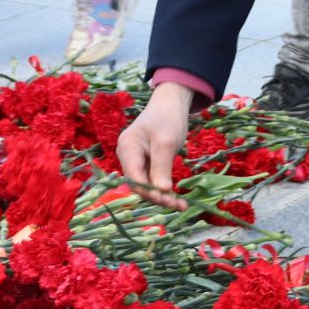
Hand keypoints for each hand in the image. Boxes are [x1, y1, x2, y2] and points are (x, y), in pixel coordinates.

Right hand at [115, 83, 192, 210]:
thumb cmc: (168, 117)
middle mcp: (128, 155)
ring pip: (146, 183)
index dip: (149, 191)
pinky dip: (164, 187)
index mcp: (128, 148)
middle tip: (178, 205)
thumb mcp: (166, 141)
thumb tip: (161, 192)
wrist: (172, 102)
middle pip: (139, 183)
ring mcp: (136, 159)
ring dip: (162, 195)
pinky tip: (176, 198)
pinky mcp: (146, 162)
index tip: (166, 199)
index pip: (134, 176)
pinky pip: (152, 178)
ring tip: (181, 205)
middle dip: (157, 196)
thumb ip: (161, 167)